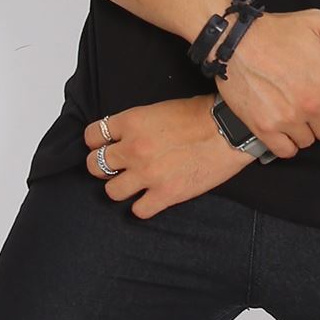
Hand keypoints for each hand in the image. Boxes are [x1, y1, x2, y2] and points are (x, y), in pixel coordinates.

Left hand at [82, 94, 251, 217]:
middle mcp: (134, 149)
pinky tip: (152, 198)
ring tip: (134, 184)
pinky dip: (143, 206)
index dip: (97, 143)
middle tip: (118, 167)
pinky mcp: (165, 194)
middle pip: (95, 165)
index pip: (92, 136)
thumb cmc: (199, 116)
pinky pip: (138, 210)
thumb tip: (122, 138)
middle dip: (104, 167)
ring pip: (111, 191)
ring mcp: (148, 174)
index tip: (106, 146)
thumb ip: (135, 125)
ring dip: (121, 188)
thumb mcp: (157, 109)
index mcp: (131, 122)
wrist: (228, 130)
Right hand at [215, 9, 319, 158]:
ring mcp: (289, 118)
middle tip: (307, 108)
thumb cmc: (277, 30)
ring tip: (291, 114)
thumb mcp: (318, 22)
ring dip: (302, 132)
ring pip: (308, 142)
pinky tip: (279, 127)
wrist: (234, 39)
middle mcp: (313, 104)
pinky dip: (284, 143)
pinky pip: (286, 150)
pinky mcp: (265, 128)